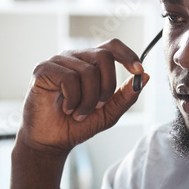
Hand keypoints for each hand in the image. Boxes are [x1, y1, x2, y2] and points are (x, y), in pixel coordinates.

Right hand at [9, 39, 147, 188]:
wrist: (51, 142)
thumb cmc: (76, 125)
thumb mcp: (109, 113)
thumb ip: (126, 96)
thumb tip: (145, 77)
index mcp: (90, 63)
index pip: (112, 46)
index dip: (128, 55)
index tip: (139, 71)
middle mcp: (75, 57)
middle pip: (104, 56)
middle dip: (106, 87)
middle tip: (97, 107)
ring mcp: (58, 61)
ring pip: (88, 71)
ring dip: (88, 100)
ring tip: (78, 113)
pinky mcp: (43, 69)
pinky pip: (69, 78)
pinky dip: (73, 99)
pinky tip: (66, 108)